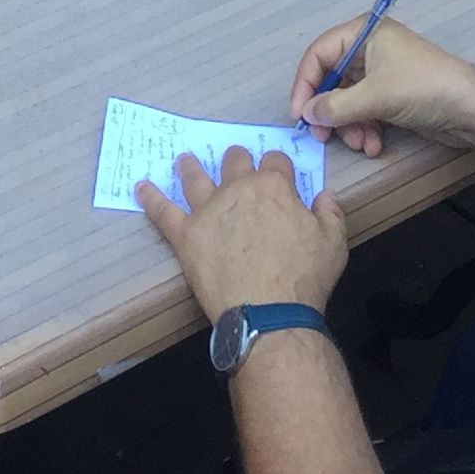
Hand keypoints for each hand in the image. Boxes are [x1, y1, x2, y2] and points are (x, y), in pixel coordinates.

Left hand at [137, 147, 346, 325]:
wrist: (269, 313)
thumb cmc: (304, 279)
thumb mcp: (334, 243)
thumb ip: (330, 212)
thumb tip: (323, 194)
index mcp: (274, 187)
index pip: (276, 161)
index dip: (279, 167)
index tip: (279, 173)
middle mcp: (238, 189)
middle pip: (235, 161)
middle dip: (237, 161)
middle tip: (235, 164)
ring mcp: (209, 210)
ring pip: (196, 177)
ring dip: (190, 167)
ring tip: (184, 160)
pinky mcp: (186, 234)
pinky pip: (163, 211)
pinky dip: (151, 198)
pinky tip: (140, 187)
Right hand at [288, 12, 474, 158]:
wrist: (470, 110)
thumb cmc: (422, 88)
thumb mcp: (375, 96)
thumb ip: (336, 106)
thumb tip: (307, 114)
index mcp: (364, 33)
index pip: (319, 54)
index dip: (305, 84)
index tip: (299, 114)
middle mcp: (369, 49)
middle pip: (332, 80)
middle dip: (330, 111)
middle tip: (323, 136)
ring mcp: (381, 74)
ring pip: (348, 100)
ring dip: (349, 125)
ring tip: (361, 144)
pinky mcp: (392, 96)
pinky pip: (365, 112)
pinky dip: (365, 129)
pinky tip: (374, 146)